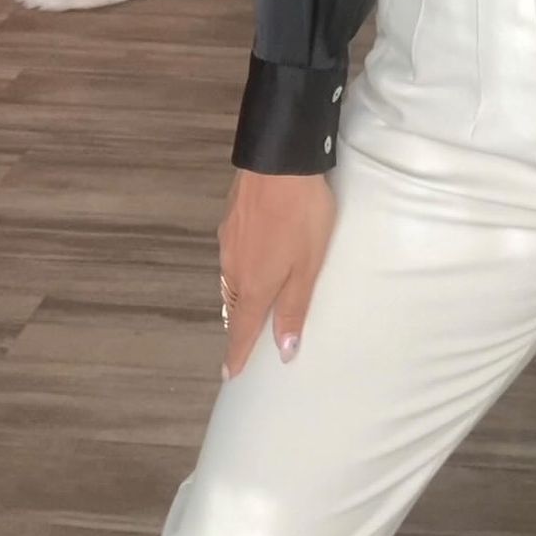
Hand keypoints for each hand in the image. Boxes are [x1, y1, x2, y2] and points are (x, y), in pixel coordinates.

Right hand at [217, 169, 337, 379]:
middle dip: (238, 324)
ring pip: (230, 279)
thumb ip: (295, 307)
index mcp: (255, 286)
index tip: (230, 374)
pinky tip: (250, 259)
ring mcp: (228, 241)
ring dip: (238, 295)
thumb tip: (285, 351)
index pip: (242, 329)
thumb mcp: (308, 265)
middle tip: (242, 340)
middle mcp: (234, 268)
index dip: (237, 353)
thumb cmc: (302, 215)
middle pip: (233, 305)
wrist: (279, 161)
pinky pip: (231, 255)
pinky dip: (239, 268)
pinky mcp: (229, 219)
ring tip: (248, 305)